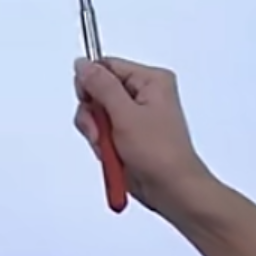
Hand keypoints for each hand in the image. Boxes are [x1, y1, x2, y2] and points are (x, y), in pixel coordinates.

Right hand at [73, 57, 212, 215]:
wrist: (172, 191)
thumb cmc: (159, 154)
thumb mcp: (125, 114)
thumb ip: (101, 86)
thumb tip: (83, 63)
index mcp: (151, 80)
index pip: (106, 66)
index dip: (91, 84)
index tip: (92, 104)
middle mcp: (144, 94)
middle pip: (97, 90)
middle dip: (93, 114)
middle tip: (102, 131)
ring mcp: (135, 115)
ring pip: (96, 113)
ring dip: (96, 132)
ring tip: (110, 148)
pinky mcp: (128, 133)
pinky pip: (101, 130)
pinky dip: (101, 143)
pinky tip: (112, 155)